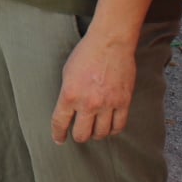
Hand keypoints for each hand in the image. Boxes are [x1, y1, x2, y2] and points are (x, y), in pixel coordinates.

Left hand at [51, 27, 136, 143]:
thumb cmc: (86, 53)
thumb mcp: (67, 73)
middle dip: (78, 136)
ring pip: (101, 134)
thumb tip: (69, 110)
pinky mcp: (123, 102)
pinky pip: (119, 126)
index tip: (59, 139)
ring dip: (96, 134)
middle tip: (79, 132)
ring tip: (95, 128)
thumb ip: (68, 93)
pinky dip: (113, 130)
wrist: (110, 42)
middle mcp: (88, 103)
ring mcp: (107, 104)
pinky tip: (109, 127)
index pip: (60, 123)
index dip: (58, 134)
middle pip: (82, 135)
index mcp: (69, 95)